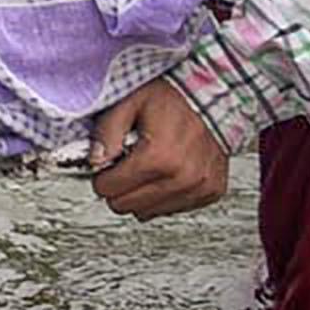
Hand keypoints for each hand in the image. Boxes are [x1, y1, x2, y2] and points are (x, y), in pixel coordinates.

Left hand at [85, 77, 228, 219]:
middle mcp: (182, 176)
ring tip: (150, 165)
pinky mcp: (211, 191)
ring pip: (148, 211)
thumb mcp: (129, 103)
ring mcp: (199, 186)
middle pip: (126, 205)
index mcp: (159, 157)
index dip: (103, 175)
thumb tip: (95, 160)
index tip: (108, 164)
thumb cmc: (173, 98)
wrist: (215, 98)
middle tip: (127, 164)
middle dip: (120, 186)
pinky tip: (167, 172)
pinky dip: (165, 194)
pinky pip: (173, 208)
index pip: (109, 189)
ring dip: (142, 192)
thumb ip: (106, 132)